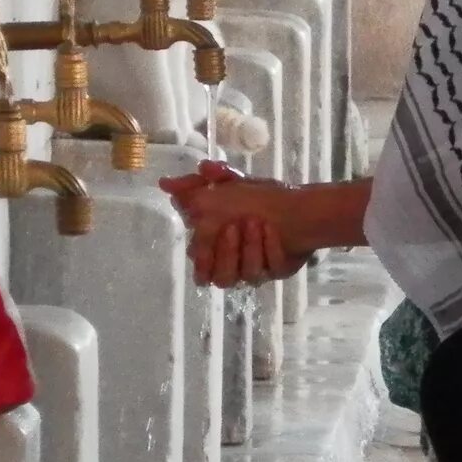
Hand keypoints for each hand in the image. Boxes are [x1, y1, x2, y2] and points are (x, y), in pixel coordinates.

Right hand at [160, 168, 307, 287]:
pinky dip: (271, 247)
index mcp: (215, 249)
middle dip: (227, 253)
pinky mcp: (278, 269)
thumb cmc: (256, 196)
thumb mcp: (225, 185)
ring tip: (257, 222)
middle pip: (222, 278)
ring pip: (247, 276)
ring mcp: (257, 269)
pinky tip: (273, 229)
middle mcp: (234, 264)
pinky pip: (272, 267)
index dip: (203, 260)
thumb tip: (164, 183)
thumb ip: (195, 186)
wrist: (298, 201)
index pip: (200, 269)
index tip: (206, 239)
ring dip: (250, 249)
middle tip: (234, 226)